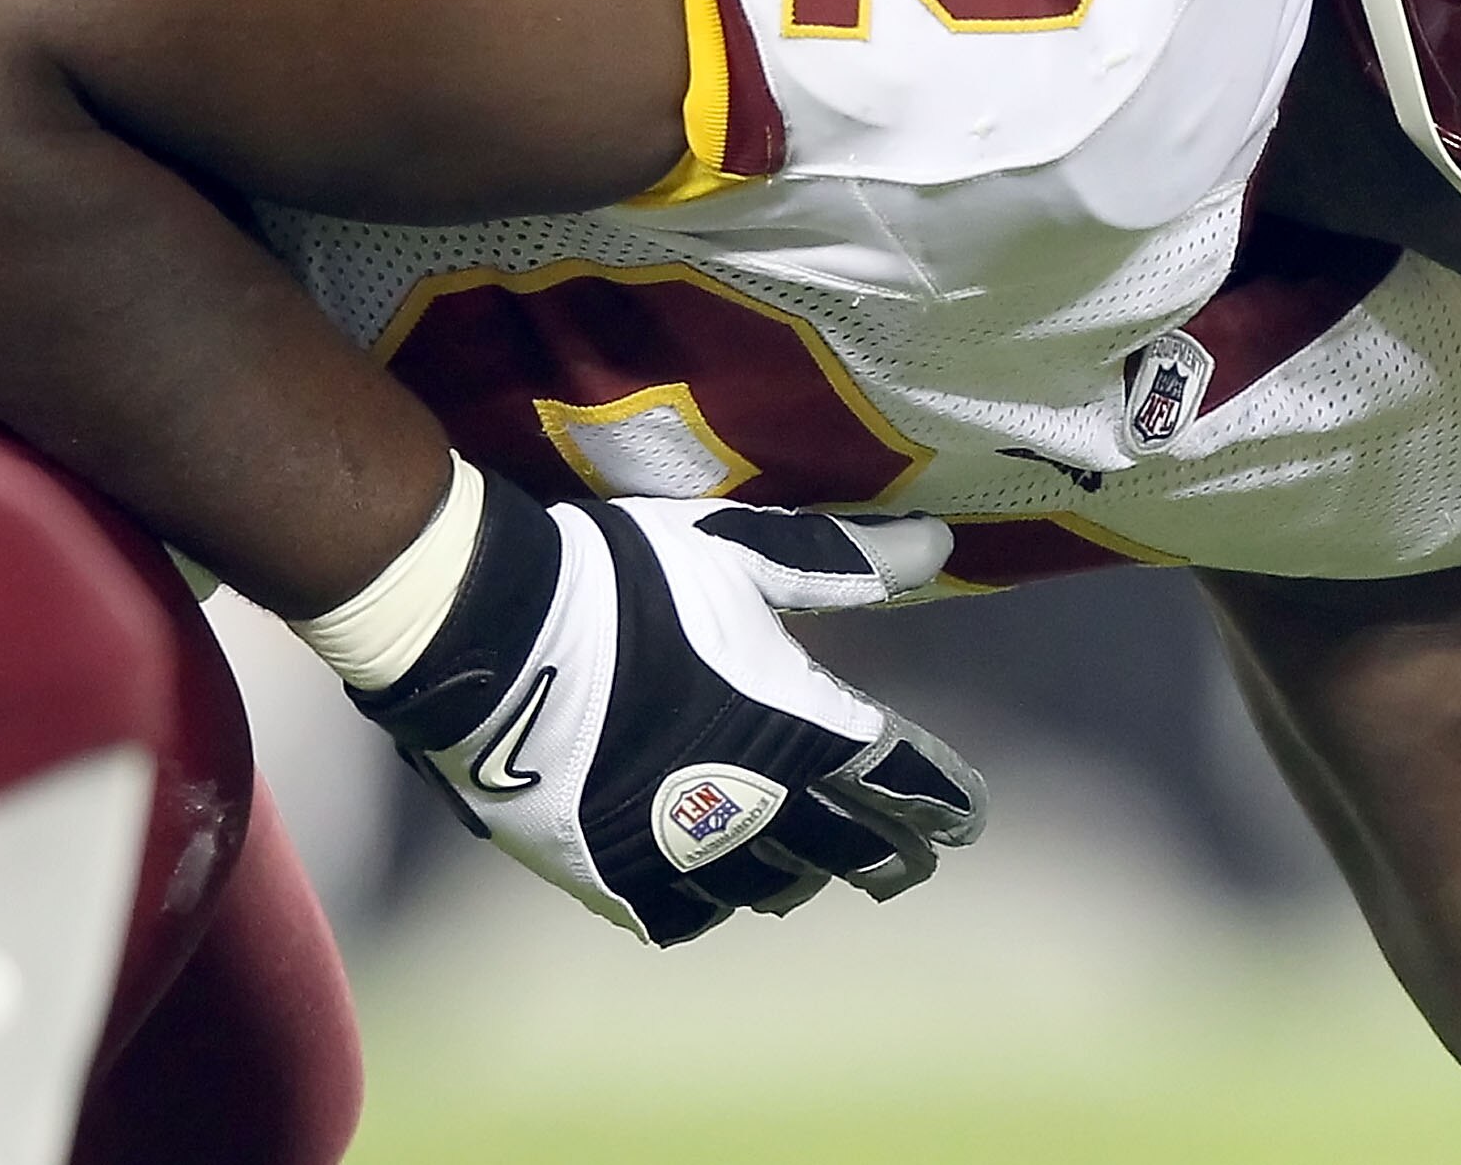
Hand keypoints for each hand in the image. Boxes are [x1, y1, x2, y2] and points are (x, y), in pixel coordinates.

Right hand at [353, 485, 985, 944]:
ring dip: (800, 874)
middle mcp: (754, 805)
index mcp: (799, 726)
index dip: (942, 801)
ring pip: (768, 887)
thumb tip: (941, 547)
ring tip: (812, 869)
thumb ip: (842, 560)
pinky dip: (706, 902)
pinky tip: (710, 891)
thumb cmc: (627, 581)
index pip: (901, 779)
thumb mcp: (742, 551)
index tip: (966, 819)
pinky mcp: (609, 874)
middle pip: (849, 850)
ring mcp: (680, 851)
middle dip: (890, 853)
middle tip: (911, 860)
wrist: (494, 633)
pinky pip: (680, 914)